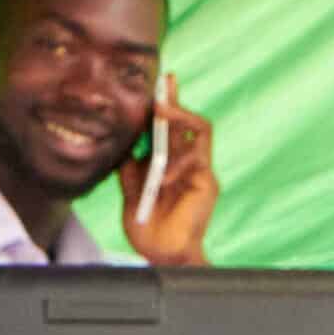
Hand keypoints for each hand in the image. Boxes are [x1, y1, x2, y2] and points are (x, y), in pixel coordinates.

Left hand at [119, 74, 218, 265]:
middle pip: (185, 121)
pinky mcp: (207, 182)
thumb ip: (130, 166)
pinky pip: (197, 158)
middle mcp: (185, 162)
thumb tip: (127, 141)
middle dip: (174, 98)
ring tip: (159, 112)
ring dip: (177, 118)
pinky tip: (163, 179)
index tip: (157, 83)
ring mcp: (198, 170)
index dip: (165, 103)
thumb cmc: (146, 226)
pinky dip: (178, 163)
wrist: (160, 254)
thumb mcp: (128, 190)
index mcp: (167, 162)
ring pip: (198, 129)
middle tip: (165, 80)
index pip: (168, 126)